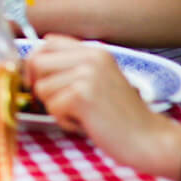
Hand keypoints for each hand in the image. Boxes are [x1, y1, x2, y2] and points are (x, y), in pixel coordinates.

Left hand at [26, 35, 180, 172]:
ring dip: (57, 108)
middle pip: (37, 61)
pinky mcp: (82, 96)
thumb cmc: (120, 115)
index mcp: (95, 51)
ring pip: (42, 88)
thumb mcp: (99, 79)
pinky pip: (52, 108)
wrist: (149, 139)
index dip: (37, 62)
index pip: (48, 42)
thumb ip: (73, 67)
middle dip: (41, 86)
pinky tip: (86, 124)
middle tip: (60, 103)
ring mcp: (87, 75)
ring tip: (82, 114)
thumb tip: (31, 63)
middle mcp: (91, 57)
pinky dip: (65, 121)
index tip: (41, 80)